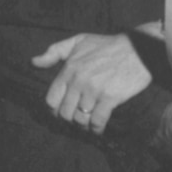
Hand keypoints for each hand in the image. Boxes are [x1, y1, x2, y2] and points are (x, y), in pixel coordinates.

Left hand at [33, 33, 150, 133]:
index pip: (52, 99)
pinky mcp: (110, 98)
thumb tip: (33, 62)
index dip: (54, 110)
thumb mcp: (78, 41)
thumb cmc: (107, 45)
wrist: (138, 48)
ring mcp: (94, 90)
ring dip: (83, 126)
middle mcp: (79, 80)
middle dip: (69, 119)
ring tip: (87, 125)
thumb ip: (54, 52)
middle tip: (76, 119)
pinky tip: (98, 129)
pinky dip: (96, 129)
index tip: (61, 112)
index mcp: (69, 69)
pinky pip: (97, 121)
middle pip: (65, 113)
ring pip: (80, 119)